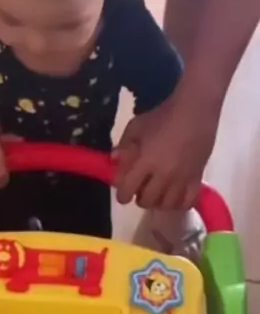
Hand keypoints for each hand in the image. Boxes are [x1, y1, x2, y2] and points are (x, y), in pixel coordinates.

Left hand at [114, 89, 219, 209]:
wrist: (196, 108)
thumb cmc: (163, 114)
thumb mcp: (137, 126)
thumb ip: (124, 145)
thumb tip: (114, 161)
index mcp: (145, 161)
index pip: (127, 191)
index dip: (122, 195)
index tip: (124, 191)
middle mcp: (163, 174)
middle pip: (146, 201)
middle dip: (140, 198)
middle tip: (143, 188)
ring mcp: (182, 178)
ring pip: (166, 205)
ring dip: (159, 201)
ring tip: (159, 192)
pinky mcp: (197, 177)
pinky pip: (188, 202)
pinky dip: (180, 203)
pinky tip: (176, 195)